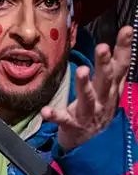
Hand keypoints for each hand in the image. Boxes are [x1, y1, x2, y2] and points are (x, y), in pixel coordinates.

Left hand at [44, 26, 133, 151]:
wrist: (92, 144)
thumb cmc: (98, 111)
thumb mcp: (110, 91)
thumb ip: (113, 71)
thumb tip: (117, 44)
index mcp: (111, 89)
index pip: (121, 65)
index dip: (125, 48)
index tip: (127, 29)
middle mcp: (104, 99)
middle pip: (106, 79)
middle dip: (105, 63)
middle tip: (102, 46)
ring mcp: (89, 113)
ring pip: (88, 97)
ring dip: (84, 85)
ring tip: (80, 71)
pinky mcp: (74, 125)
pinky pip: (64, 120)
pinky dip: (55, 116)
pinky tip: (46, 111)